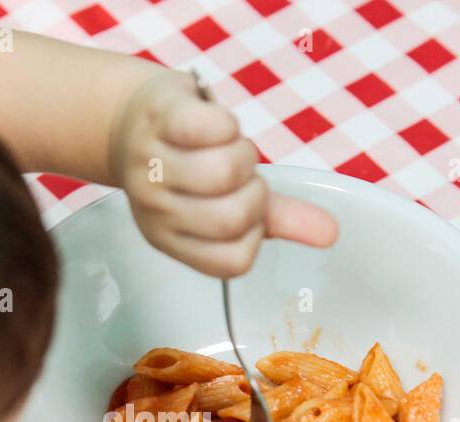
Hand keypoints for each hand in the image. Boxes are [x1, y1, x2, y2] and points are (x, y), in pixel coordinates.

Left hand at [109, 71, 337, 278]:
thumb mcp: (228, 199)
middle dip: (253, 190)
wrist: (130, 121)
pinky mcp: (158, 122)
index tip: (243, 209)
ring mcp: (152, 167)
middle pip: (231, 218)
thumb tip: (330, 233)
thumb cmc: (187, 164)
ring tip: (227, 147)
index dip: (253, 233)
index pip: (234, 262)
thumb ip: (278, 219)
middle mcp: (156, 212)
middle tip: (239, 175)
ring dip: (242, 152)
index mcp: (172, 241)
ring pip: (222, 173)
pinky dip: (227, 122)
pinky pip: (212, 128)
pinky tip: (213, 124)